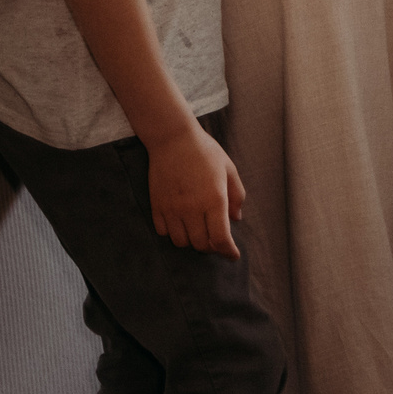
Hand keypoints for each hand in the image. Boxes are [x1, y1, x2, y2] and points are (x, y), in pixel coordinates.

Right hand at [148, 122, 245, 258]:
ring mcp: (171, 208)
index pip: (220, 238)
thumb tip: (236, 219)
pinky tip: (181, 223)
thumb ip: (236, 196)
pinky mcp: (156, 206)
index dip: (228, 251)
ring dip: (192, 241)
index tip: (233, 255)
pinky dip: (174, 233)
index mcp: (214, 199)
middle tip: (217, 241)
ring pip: (181, 242)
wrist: (172, 138)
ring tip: (199, 231)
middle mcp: (192, 208)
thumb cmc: (205, 151)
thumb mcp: (229, 170)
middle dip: (212, 247)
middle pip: (201, 244)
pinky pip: (163, 232)